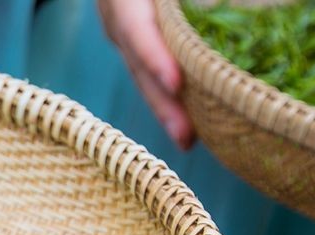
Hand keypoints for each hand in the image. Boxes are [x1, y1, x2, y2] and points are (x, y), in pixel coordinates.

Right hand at [99, 0, 194, 149]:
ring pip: (141, 77)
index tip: (177, 83)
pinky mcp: (132, 43)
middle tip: (188, 136)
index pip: (136, 32)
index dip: (155, 59)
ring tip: (189, 140)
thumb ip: (174, 0)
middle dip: (163, 105)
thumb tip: (197, 17)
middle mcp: (117, 20)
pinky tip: (187, 119)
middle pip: (139, 67)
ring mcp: (121, 34)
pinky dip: (166, 98)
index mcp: (123, 1)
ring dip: (165, 111)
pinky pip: (147, 73)